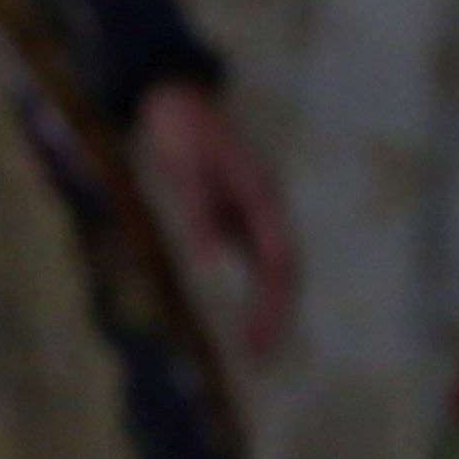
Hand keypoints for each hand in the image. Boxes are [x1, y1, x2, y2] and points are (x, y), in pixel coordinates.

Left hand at [134, 76, 298, 352]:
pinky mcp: (235, 216)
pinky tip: (240, 313)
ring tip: (255, 348)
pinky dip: (251, 291)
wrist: (175, 99)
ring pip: (272, 270)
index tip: (255, 339)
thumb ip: (200, 216)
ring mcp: (253, 214)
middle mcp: (265, 211)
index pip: (278, 263)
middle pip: (283, 273)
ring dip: (267, 308)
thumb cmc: (182, 130)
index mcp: (263, 200)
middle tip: (258, 359)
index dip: (271, 303)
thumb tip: (210, 266)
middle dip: (275, 315)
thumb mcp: (187, 170)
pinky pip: (251, 261)